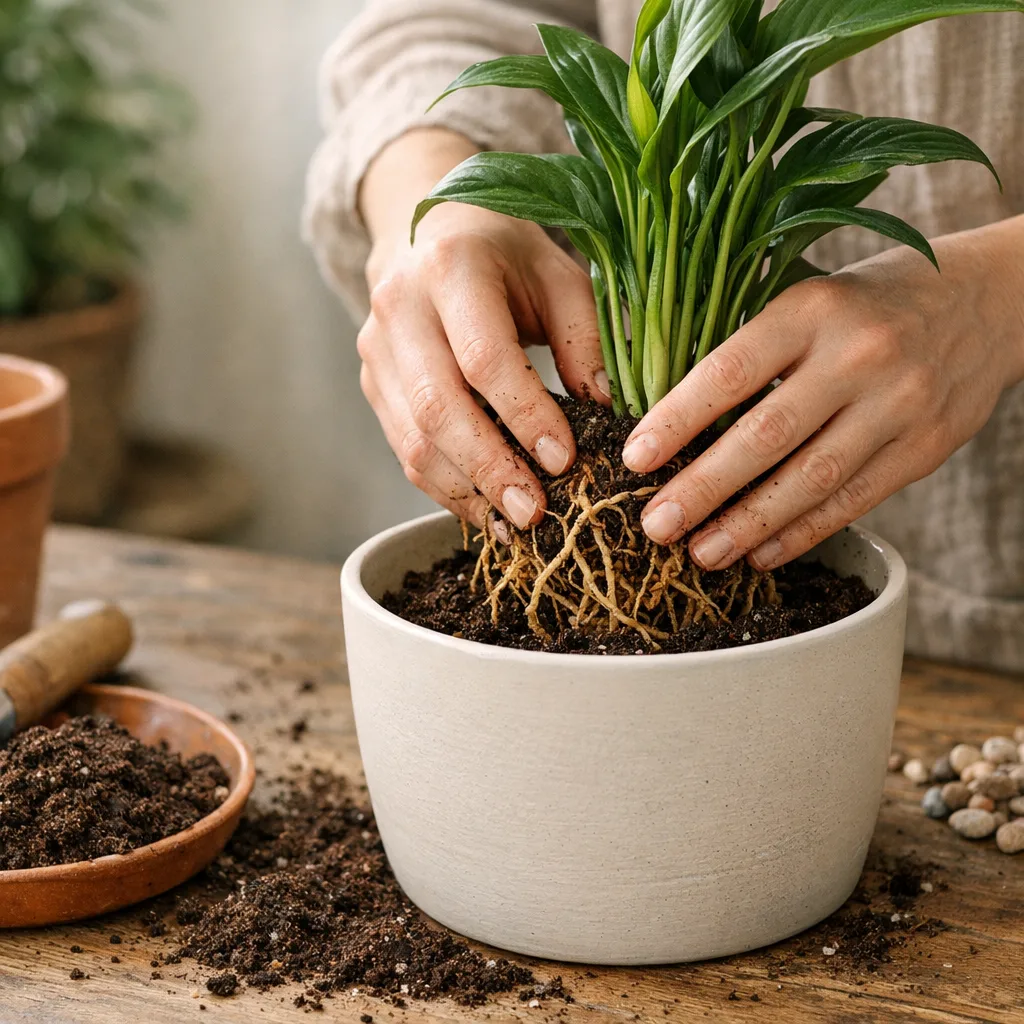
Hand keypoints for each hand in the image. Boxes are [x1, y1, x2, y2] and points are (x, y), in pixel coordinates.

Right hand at [358, 130, 608, 532]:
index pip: (484, 358)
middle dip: (490, 469)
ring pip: (413, 440)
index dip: (525, 415)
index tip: (564, 461)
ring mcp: (376, 351)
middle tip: (535, 513)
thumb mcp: (559, 276)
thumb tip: (603, 410)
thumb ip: (584, 337)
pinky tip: (485, 510)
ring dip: (465, 491)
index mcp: (451, 268)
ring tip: (514, 526)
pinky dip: (445, 487)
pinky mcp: (371, 384)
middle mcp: (399, 309)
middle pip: (438, 408)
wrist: (430, 235)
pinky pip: (404, 450)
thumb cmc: (507, 257)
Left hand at [622, 216, 1023, 570]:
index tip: (635, 459)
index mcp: (812, 309)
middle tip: (656, 526)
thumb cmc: (868, 302)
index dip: (677, 419)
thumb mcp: (807, 297)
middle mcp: (858, 355)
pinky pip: (854, 501)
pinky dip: (802, 532)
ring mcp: (898, 405)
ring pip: (811, 479)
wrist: (987, 301)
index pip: (731, 370)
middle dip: (703, 488)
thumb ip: (748, 348)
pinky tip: (761, 553)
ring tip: (701, 553)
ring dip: (748, 524)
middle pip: (766, 435)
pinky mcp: (925, 448)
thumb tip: (663, 412)